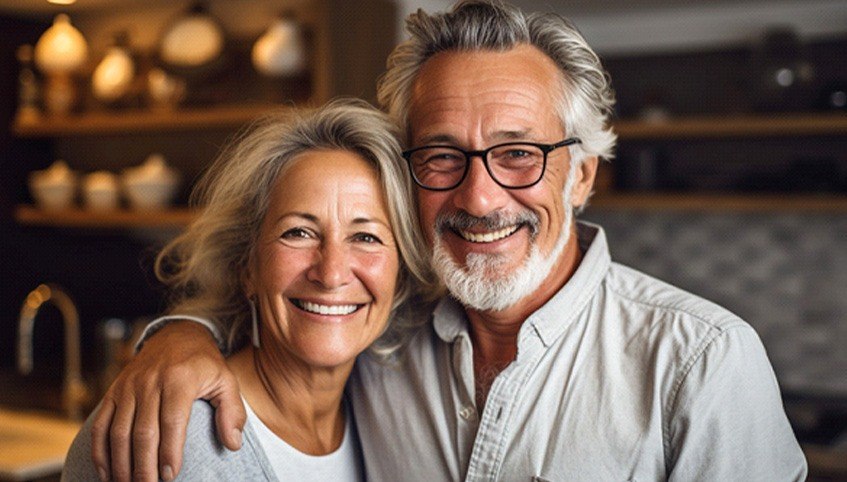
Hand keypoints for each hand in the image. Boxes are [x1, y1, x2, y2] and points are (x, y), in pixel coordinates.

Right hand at [90, 321, 245, 481]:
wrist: (176, 335)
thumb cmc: (204, 364)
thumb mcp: (226, 380)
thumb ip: (233, 412)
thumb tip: (233, 444)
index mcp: (180, 379)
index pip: (172, 420)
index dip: (169, 451)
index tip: (170, 475)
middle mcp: (150, 382)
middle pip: (142, 431)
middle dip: (144, 465)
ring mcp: (128, 387)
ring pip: (118, 431)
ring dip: (121, 464)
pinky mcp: (114, 391)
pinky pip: (101, 424)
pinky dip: (100, 451)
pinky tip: (107, 473)